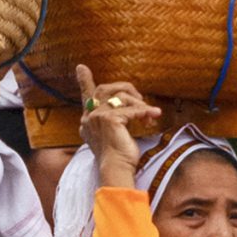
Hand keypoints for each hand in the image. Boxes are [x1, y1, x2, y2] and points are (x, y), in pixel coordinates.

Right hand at [76, 65, 159, 185]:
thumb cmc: (118, 157)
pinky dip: (145, 112)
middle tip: (139, 97)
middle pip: (105, 89)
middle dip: (124, 88)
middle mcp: (89, 117)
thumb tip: (132, 110)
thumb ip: (114, 120)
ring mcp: (98, 117)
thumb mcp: (114, 135)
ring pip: (121, 97)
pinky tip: (154, 115)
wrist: (116, 169)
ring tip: (150, 115)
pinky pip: (131, 109)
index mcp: (88, 120)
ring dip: (139, 104)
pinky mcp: (110, 120)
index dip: (85, 80)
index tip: (82, 67)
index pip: (86, 95)